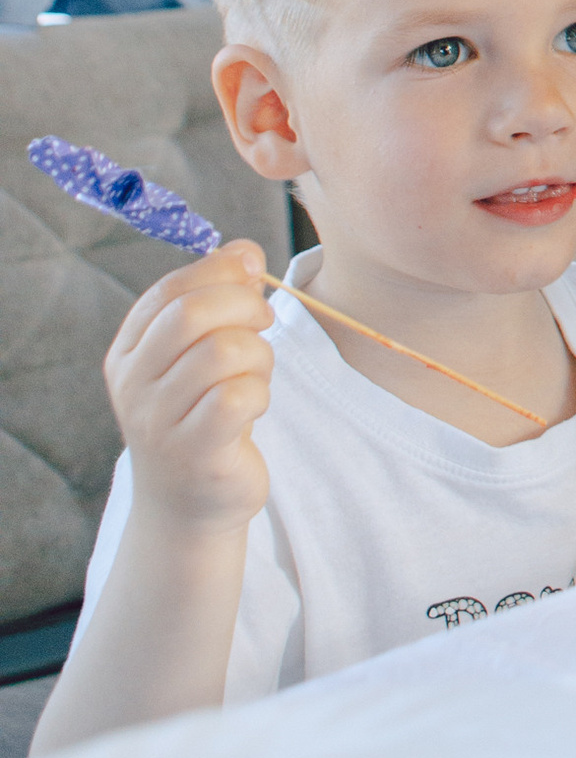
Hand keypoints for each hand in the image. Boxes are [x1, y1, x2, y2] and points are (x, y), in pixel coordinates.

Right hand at [104, 240, 274, 531]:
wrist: (189, 505)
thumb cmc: (202, 416)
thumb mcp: (201, 354)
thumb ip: (218, 301)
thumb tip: (244, 251)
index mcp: (128, 353)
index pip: (168, 291)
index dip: (217, 269)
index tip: (252, 267)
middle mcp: (133, 386)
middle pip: (190, 315)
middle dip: (243, 304)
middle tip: (264, 321)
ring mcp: (158, 423)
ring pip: (221, 353)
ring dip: (259, 353)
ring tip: (258, 371)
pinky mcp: (194, 454)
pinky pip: (237, 398)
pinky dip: (259, 391)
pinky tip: (254, 405)